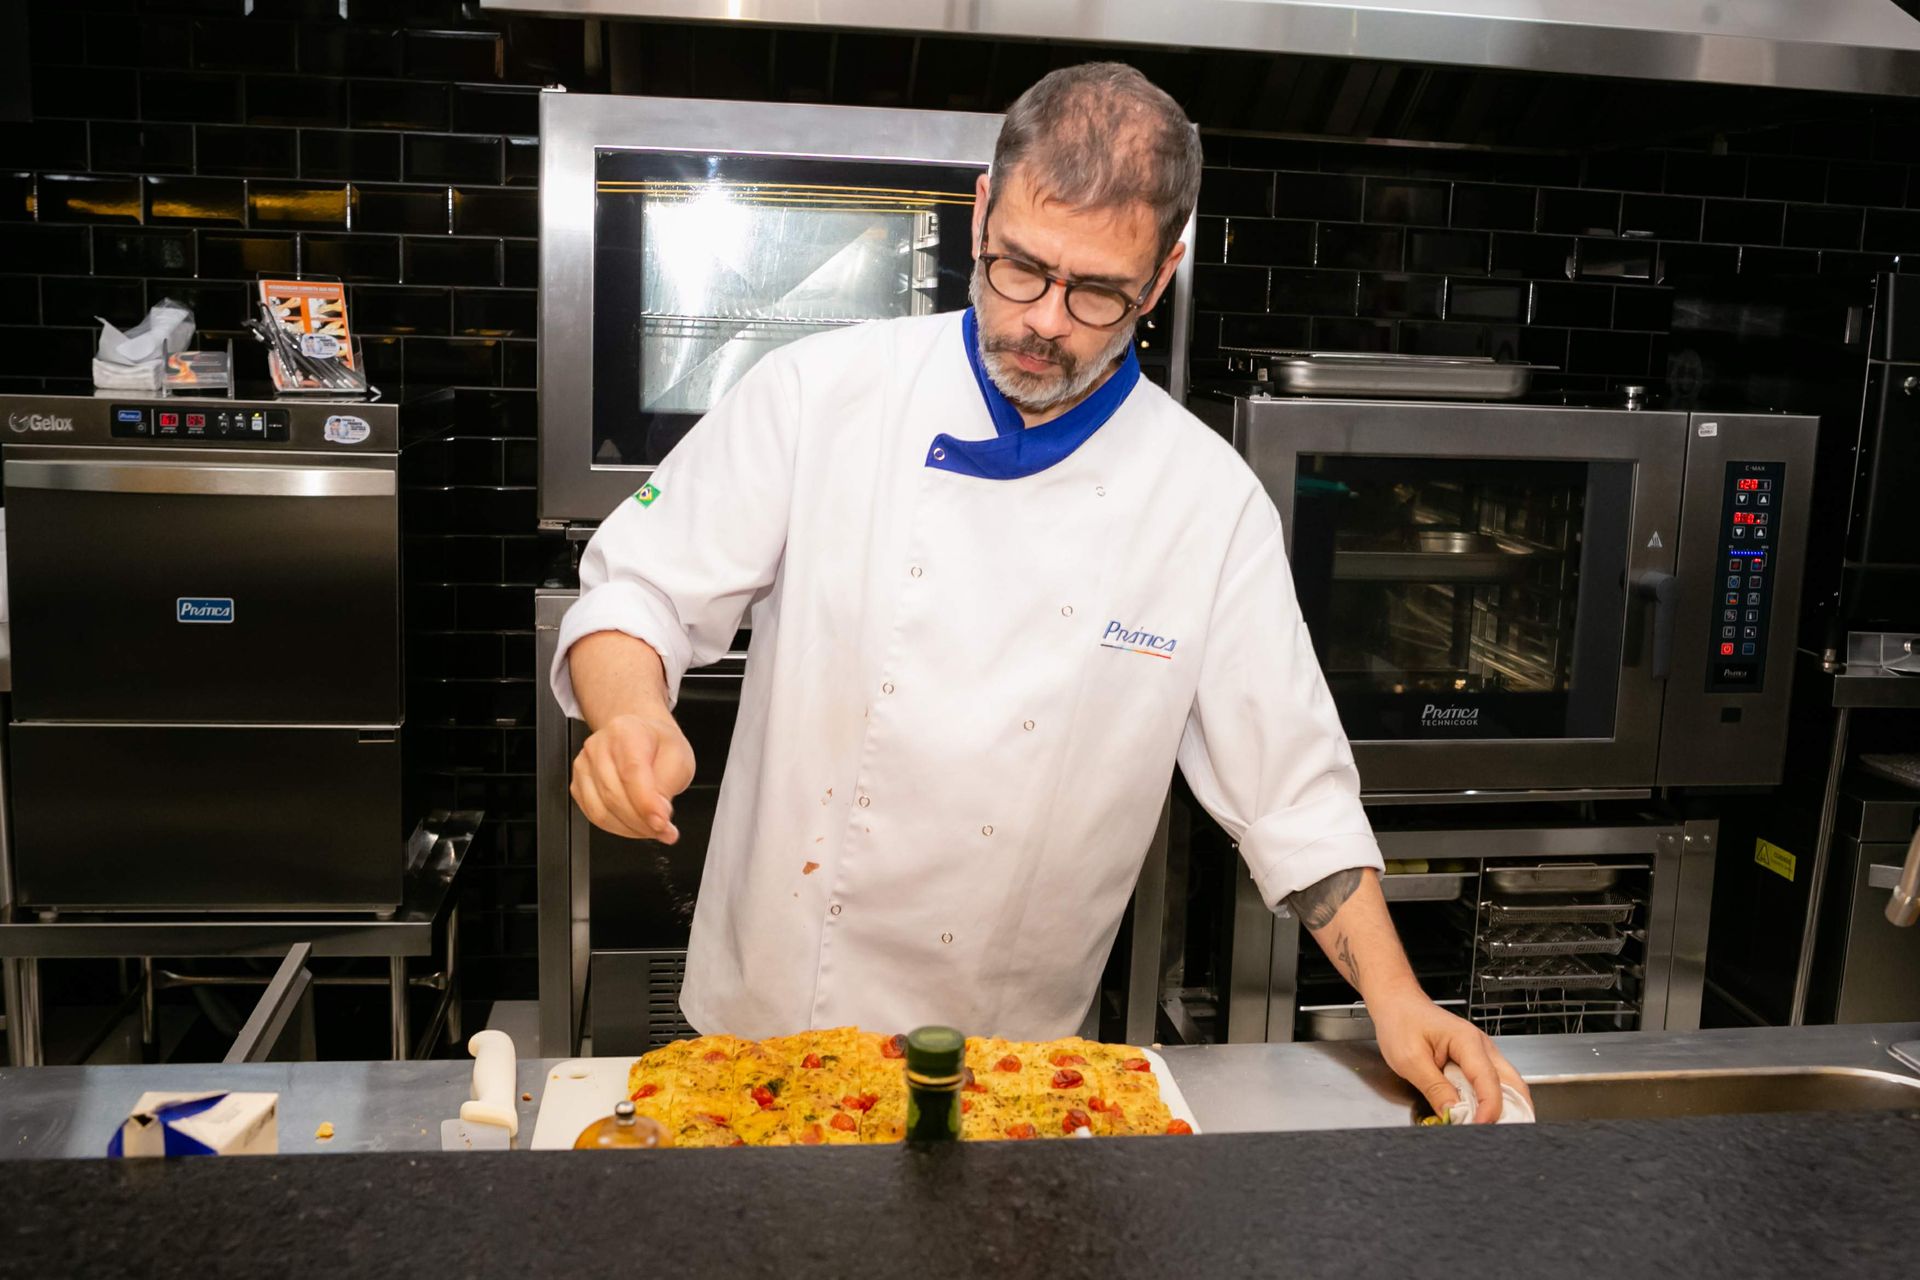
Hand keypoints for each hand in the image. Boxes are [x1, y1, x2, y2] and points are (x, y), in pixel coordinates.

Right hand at [570, 712, 695, 842]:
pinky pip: (593, 816)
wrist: (641, 737)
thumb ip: (668, 785)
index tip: (661, 823)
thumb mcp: (679, 758)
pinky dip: (617, 827)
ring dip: (630, 829)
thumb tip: (657, 814)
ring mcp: (584, 766)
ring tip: (651, 828)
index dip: (646, 804)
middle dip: (641, 822)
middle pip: (613, 795)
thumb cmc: (659, 746)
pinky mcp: (578, 785)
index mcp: (626, 733)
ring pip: (601, 811)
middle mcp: (599, 747)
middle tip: (664, 830)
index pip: (631, 772)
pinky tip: (635, 825)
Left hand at [1368, 986, 1530, 1123]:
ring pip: (1507, 1085)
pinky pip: (1492, 1085)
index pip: (1488, 1080)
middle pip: (1512, 1084)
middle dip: (1513, 1112)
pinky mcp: (1475, 1062)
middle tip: (1502, 1135)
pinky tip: (1482, 1117)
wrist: (1397, 1004)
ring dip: (1504, 1108)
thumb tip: (1454, 1113)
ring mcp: (1481, 1054)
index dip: (1489, 1108)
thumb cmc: (1401, 1023)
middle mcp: (1481, 1047)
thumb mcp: (1410, 1060)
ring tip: (1493, 1130)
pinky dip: (1492, 1102)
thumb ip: (1435, 1088)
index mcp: (1466, 1041)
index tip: (1481, 1127)